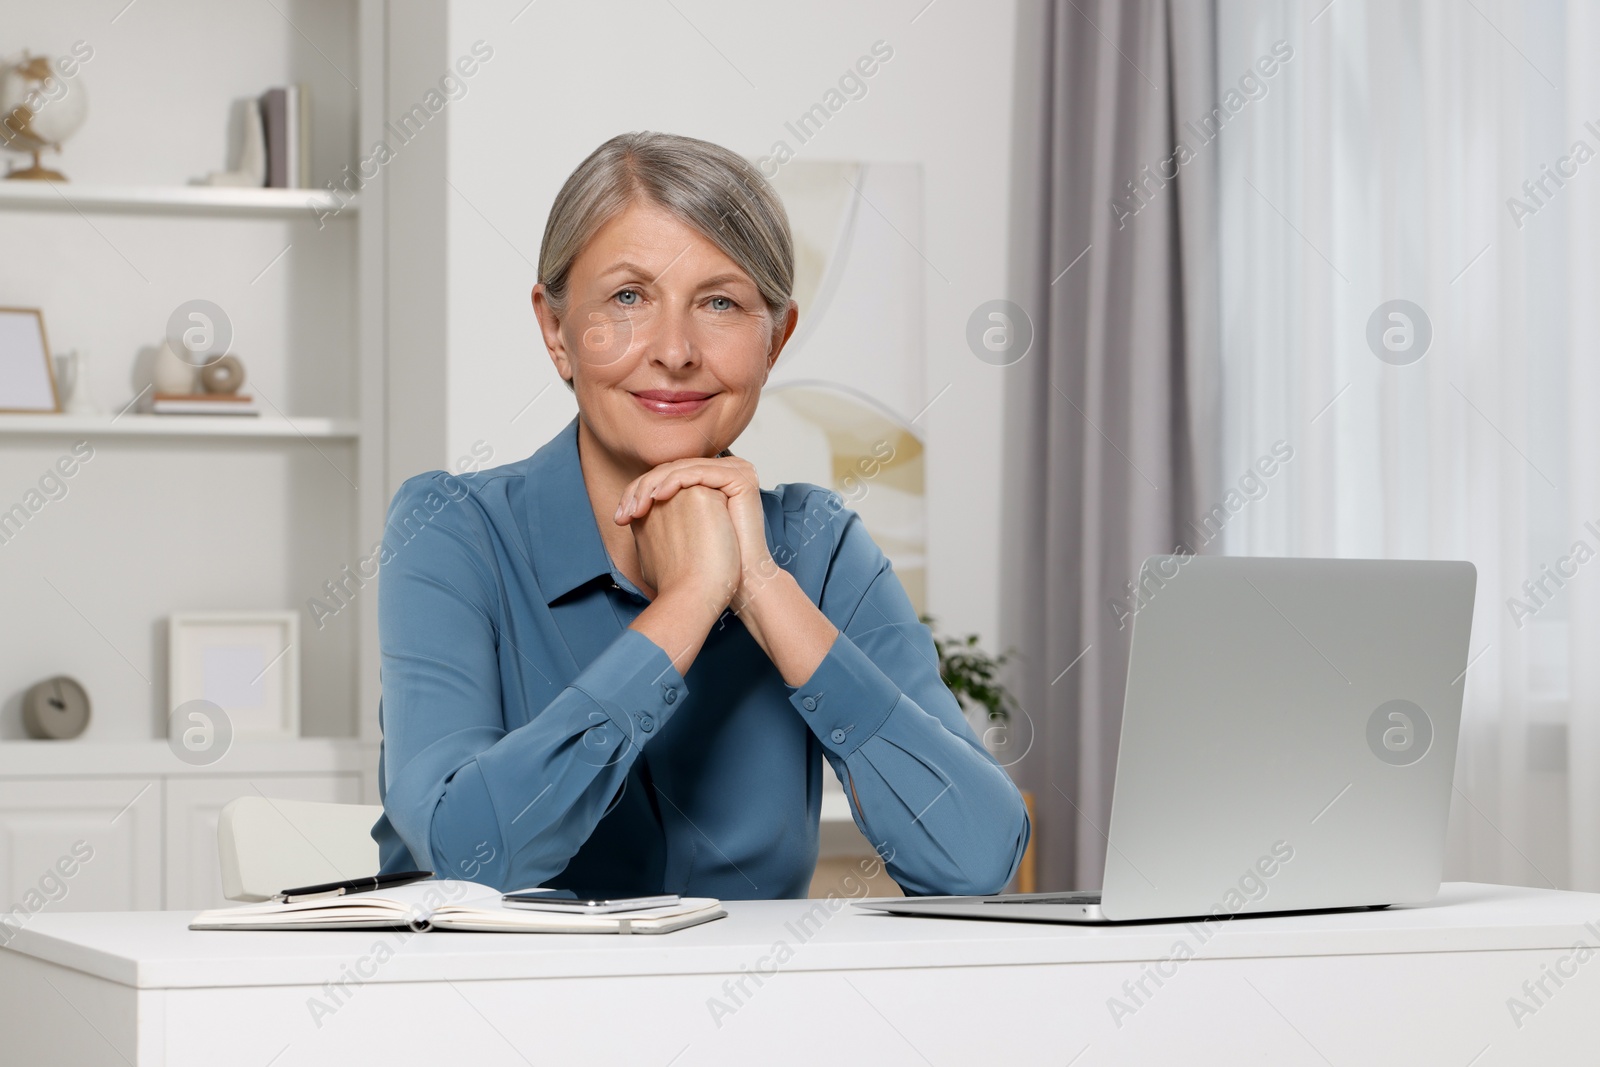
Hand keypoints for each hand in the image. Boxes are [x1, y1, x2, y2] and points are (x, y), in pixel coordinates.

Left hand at [615, 458, 774, 607]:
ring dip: (653, 485)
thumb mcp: (676, 531)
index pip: (668, 476)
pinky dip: (674, 481)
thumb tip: (626, 511)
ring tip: (636, 507)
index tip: (619, 517)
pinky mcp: (741, 479)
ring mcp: (736, 473)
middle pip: (673, 470)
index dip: (640, 492)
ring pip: (683, 469)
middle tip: (624, 512)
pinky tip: (657, 498)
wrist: (731, 583)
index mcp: (711, 482)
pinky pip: (700, 472)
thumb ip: (659, 514)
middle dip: (642, 490)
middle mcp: (725, 473)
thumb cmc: (705, 567)